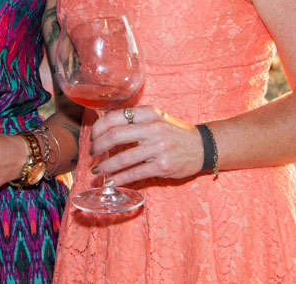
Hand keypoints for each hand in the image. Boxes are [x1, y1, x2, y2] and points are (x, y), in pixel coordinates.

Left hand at [89, 106, 204, 184]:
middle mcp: (153, 128)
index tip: (93, 136)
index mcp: (149, 113)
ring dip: (106, 166)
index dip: (99, 127)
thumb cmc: (174, 132)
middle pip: (115, 135)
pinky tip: (111, 182)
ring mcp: (159, 147)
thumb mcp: (156, 118)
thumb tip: (104, 128)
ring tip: (97, 170)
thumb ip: (134, 120)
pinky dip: (119, 179)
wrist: (203, 146)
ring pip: (123, 157)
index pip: (115, 117)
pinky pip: (135, 173)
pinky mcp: (163, 166)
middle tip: (92, 153)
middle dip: (98, 146)